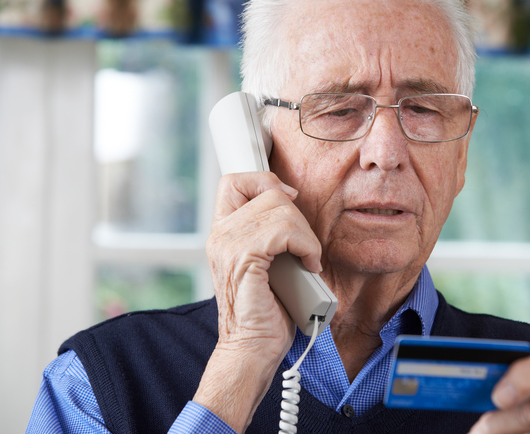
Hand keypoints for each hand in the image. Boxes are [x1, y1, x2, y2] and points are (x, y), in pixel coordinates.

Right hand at [194, 172, 321, 431]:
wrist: (252, 348)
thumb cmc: (265, 310)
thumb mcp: (268, 260)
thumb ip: (271, 232)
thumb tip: (292, 201)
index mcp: (223, 232)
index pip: (235, 181)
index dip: (266, 181)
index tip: (290, 203)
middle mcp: (221, 234)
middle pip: (267, 191)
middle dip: (298, 215)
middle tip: (305, 246)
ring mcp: (229, 245)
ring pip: (280, 209)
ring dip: (305, 234)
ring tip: (308, 258)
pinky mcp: (245, 259)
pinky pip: (285, 231)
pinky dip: (306, 245)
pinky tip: (309, 264)